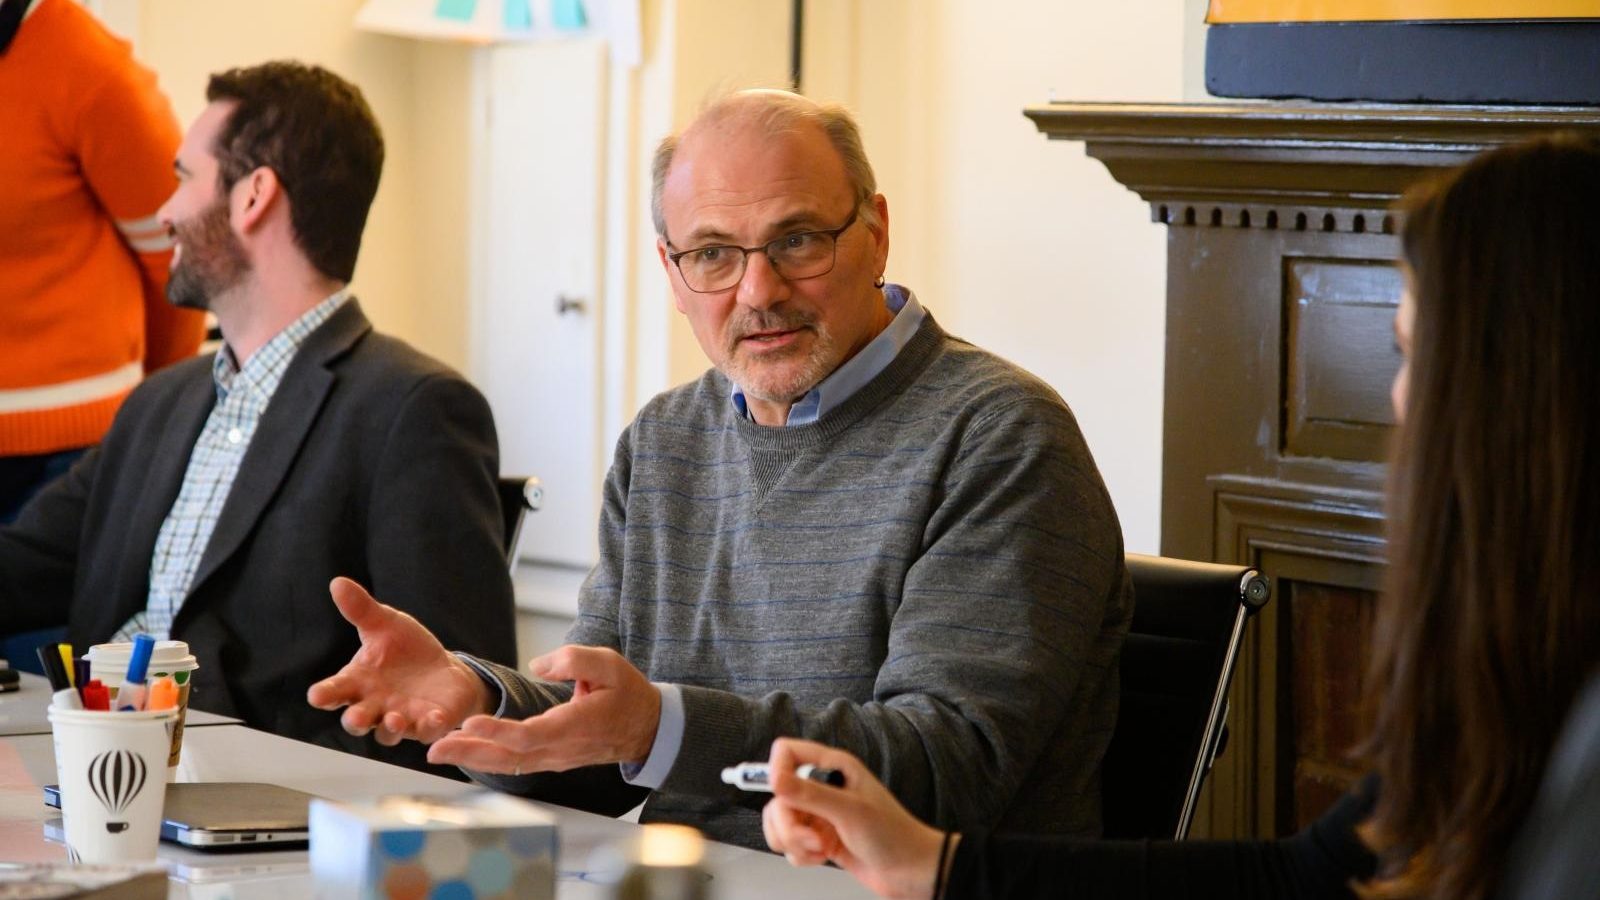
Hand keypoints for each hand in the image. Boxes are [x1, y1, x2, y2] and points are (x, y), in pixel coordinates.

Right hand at [306, 577, 491, 745]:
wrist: (444, 669)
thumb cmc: (406, 650)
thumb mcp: (386, 625)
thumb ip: (361, 610)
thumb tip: (338, 582)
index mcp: (358, 682)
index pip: (335, 691)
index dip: (325, 695)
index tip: (317, 696)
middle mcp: (375, 706)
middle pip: (357, 721)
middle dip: (356, 721)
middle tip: (357, 718)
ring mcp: (401, 719)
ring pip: (388, 733)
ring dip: (390, 729)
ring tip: (395, 719)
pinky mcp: (428, 724)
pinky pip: (426, 732)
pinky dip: (429, 728)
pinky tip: (434, 719)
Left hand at [426, 645, 661, 774]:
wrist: (646, 728)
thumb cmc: (627, 694)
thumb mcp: (610, 663)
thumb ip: (574, 660)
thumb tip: (538, 666)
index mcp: (575, 725)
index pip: (530, 735)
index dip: (498, 731)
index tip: (470, 722)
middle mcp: (561, 749)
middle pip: (509, 757)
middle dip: (470, 752)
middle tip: (434, 748)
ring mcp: (555, 758)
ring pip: (508, 764)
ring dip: (472, 758)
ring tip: (438, 751)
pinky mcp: (550, 759)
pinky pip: (515, 763)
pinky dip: (487, 759)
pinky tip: (466, 752)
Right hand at [761, 738, 952, 899]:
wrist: (909, 872)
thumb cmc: (894, 835)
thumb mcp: (850, 811)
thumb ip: (810, 794)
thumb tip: (776, 779)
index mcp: (834, 767)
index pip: (788, 752)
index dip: (776, 771)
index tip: (780, 794)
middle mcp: (823, 787)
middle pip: (778, 795)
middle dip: (789, 823)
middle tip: (811, 837)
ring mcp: (819, 814)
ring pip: (780, 822)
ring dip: (794, 842)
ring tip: (819, 848)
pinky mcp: (817, 838)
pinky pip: (790, 844)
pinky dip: (801, 855)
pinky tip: (823, 856)